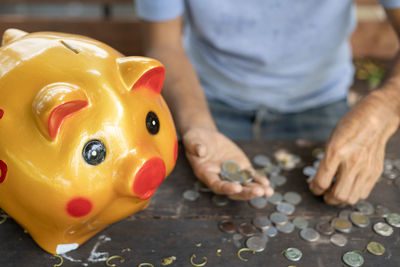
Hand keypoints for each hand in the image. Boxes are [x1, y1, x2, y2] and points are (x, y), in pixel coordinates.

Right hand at [182, 127, 273, 199]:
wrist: (206, 138)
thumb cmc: (195, 140)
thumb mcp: (192, 140)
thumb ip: (195, 146)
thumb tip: (200, 150)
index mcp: (206, 174)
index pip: (217, 185)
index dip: (226, 188)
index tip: (236, 188)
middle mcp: (220, 177)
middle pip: (234, 190)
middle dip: (246, 192)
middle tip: (258, 192)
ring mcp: (232, 173)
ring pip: (244, 185)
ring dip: (256, 189)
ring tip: (268, 191)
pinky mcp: (240, 167)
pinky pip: (250, 176)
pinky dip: (258, 180)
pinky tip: (267, 184)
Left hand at [309, 90, 399, 204]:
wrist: (375, 120)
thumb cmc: (350, 127)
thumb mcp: (331, 140)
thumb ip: (326, 160)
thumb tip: (318, 180)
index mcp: (336, 152)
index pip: (322, 181)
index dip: (314, 189)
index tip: (313, 186)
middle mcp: (352, 162)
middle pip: (338, 195)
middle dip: (327, 198)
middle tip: (324, 193)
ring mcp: (366, 169)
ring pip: (351, 198)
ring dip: (340, 199)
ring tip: (335, 192)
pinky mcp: (375, 172)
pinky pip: (363, 193)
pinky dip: (353, 194)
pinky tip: (349, 186)